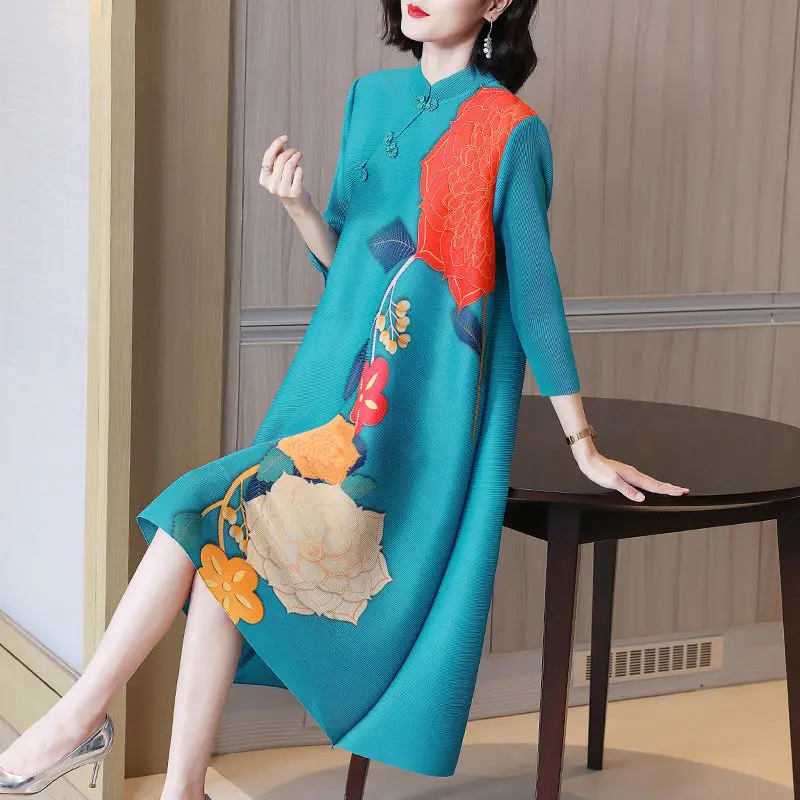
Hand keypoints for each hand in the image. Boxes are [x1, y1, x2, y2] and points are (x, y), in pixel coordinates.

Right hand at [259, 134, 311, 213]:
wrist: (297, 205)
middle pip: (281, 160)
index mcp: (264, 179)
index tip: (285, 137)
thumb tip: (279, 143)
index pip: (268, 157)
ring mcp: (283, 190)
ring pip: (290, 165)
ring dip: (296, 156)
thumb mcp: (279, 172)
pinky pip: (299, 172)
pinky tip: (300, 170)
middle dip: (290, 152)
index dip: (276, 144)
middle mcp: (271, 186)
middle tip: (296, 151)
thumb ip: (277, 158)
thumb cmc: (288, 184)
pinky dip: (300, 168)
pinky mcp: (295, 192)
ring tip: (299, 155)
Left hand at [574, 450, 689, 502]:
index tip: (681, 492)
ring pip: (651, 481)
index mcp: (633, 476)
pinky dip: (652, 483)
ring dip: (663, 485)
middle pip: (656, 483)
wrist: (589, 459)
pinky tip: (650, 485)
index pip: (654, 486)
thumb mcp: (612, 482)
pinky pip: (644, 479)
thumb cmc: (598, 470)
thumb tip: (641, 498)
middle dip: (671, 488)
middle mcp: (634, 474)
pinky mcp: (626, 473)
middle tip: (684, 491)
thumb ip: (627, 490)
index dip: (669, 490)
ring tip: (673, 489)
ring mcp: (631, 472)